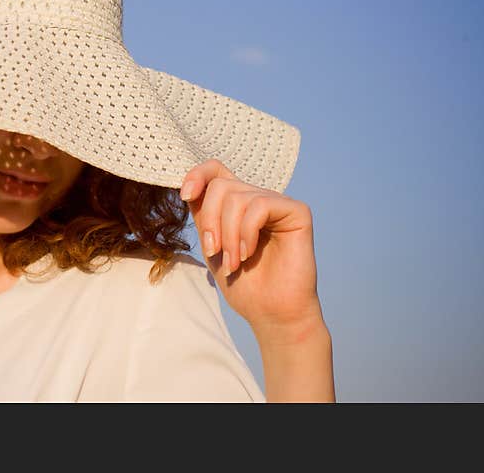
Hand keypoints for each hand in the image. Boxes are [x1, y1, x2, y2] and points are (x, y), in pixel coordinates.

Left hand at [180, 159, 322, 334]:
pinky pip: (260, 205)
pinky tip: (249, 253)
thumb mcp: (212, 245)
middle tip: (215, 252)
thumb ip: (203, 214)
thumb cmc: (243, 284)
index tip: (186, 196)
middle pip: (221, 186)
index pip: (215, 170)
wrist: (271, 313)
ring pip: (238, 197)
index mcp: (236, 204)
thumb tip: (187, 186)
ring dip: (228, 235)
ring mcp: (278, 203)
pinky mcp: (297, 212)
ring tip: (234, 262)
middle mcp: (257, 198)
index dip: (197, 175)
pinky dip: (246, 232)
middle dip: (211, 221)